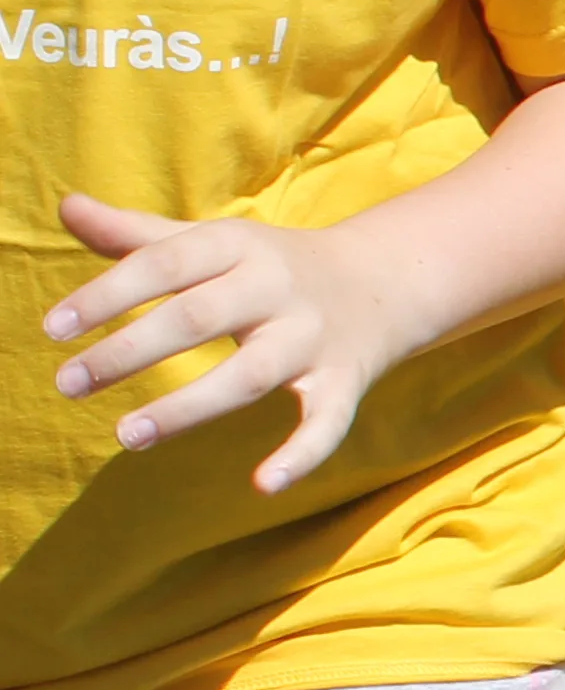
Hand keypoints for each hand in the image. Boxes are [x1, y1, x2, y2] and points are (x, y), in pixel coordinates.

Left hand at [42, 194, 432, 494]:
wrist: (385, 281)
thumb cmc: (270, 265)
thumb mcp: (211, 241)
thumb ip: (137, 234)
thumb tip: (67, 206)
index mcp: (239, 246)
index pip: (165, 264)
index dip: (108, 295)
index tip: (54, 328)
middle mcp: (278, 288)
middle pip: (198, 317)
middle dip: (129, 351)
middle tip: (67, 384)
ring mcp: (312, 338)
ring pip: (249, 375)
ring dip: (187, 407)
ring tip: (126, 436)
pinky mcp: (345, 382)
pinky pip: (327, 422)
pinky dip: (302, 453)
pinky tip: (264, 484)